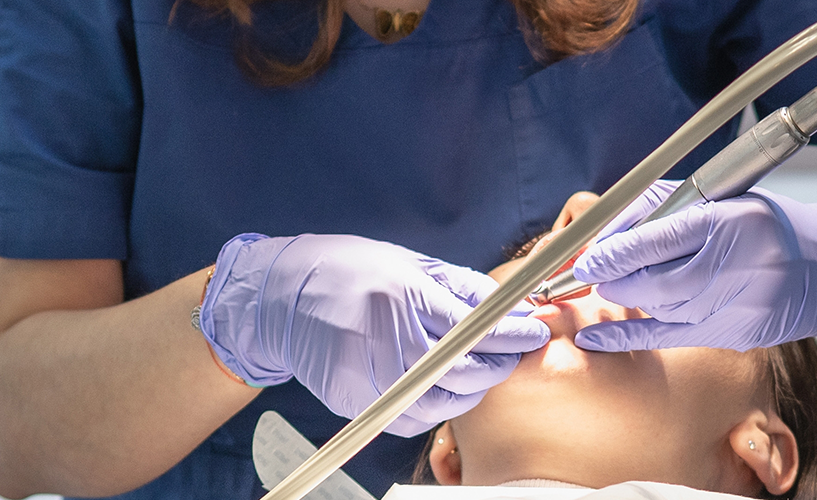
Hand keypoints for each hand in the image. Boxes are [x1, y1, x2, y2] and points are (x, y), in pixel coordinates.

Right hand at [198, 234, 549, 435]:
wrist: (281, 299)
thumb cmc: (348, 272)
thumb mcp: (408, 264)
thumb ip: (460, 289)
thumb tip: (510, 307)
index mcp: (403, 294)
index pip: (477, 326)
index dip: (514, 335)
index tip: (535, 333)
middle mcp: (387, 337)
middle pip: (467, 370)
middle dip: (499, 365)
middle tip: (511, 353)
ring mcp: (370, 375)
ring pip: (445, 401)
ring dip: (471, 389)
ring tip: (476, 369)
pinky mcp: (358, 401)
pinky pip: (414, 417)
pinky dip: (436, 405)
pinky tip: (440, 385)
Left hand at [571, 184, 816, 351]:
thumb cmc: (770, 225)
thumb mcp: (723, 199)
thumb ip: (665, 208)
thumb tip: (607, 226)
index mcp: (734, 221)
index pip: (663, 237)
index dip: (618, 251)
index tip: (586, 256)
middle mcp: (740, 264)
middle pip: (659, 281)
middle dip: (616, 280)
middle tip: (586, 275)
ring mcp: (741, 304)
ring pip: (664, 310)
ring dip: (625, 303)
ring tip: (602, 293)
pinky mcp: (737, 333)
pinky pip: (672, 338)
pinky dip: (629, 338)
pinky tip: (597, 337)